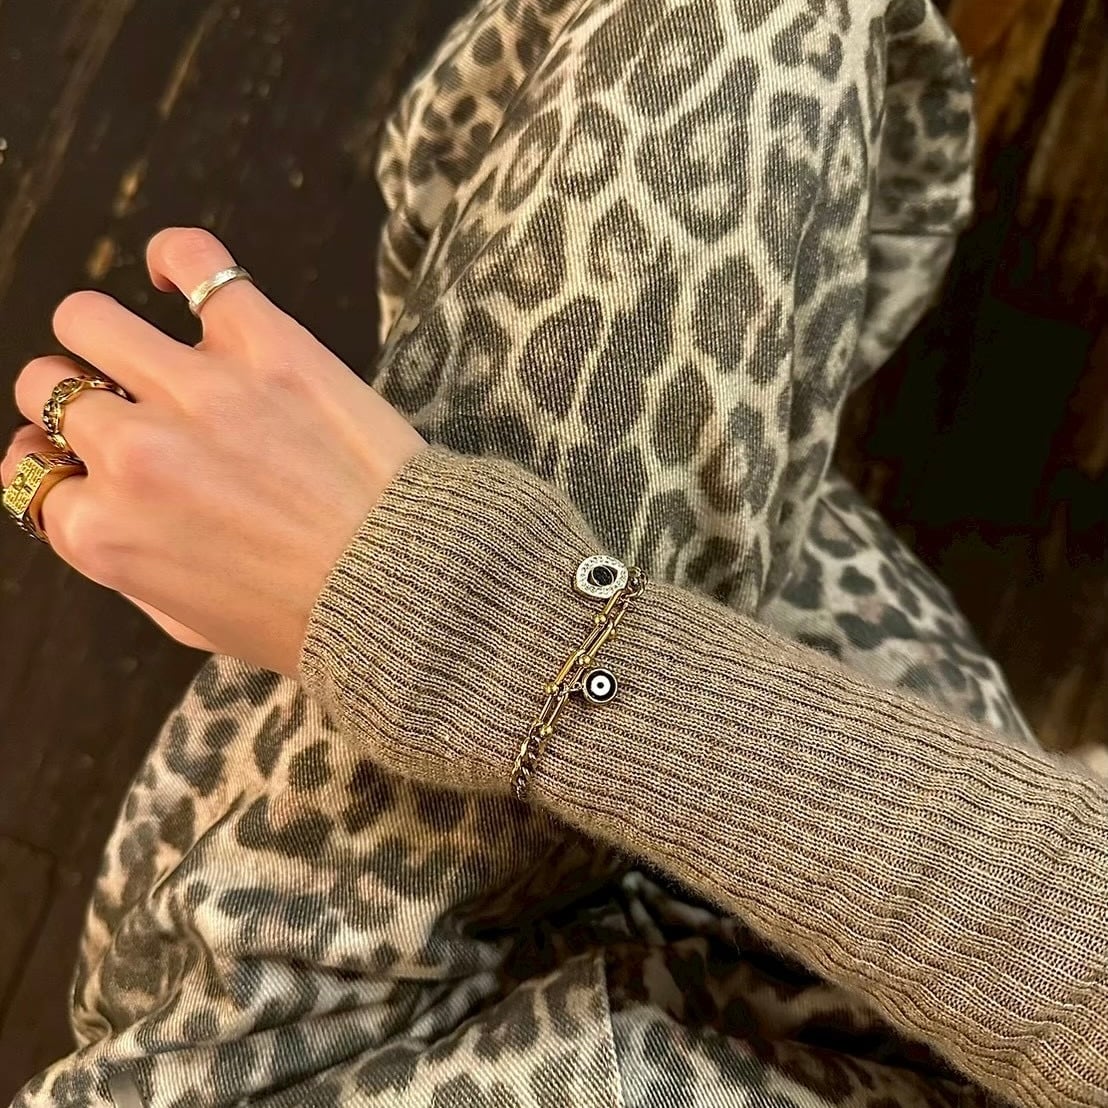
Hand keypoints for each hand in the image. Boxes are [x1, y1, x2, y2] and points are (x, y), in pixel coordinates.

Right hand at [1, 228, 424, 675]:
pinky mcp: (264, 343)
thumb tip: (92, 507)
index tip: (86, 457)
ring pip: (88, 320)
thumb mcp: (188, 621)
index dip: (57, 462)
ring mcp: (195, 391)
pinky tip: (174, 274)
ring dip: (102, 335)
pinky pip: (194, 261)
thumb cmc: (306, 616)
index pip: (31, 469)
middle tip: (126, 409)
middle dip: (76, 399)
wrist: (403, 584)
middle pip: (50, 387)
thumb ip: (123, 562)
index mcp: (105, 532)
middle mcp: (132, 454)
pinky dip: (176, 257)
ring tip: (144, 353)